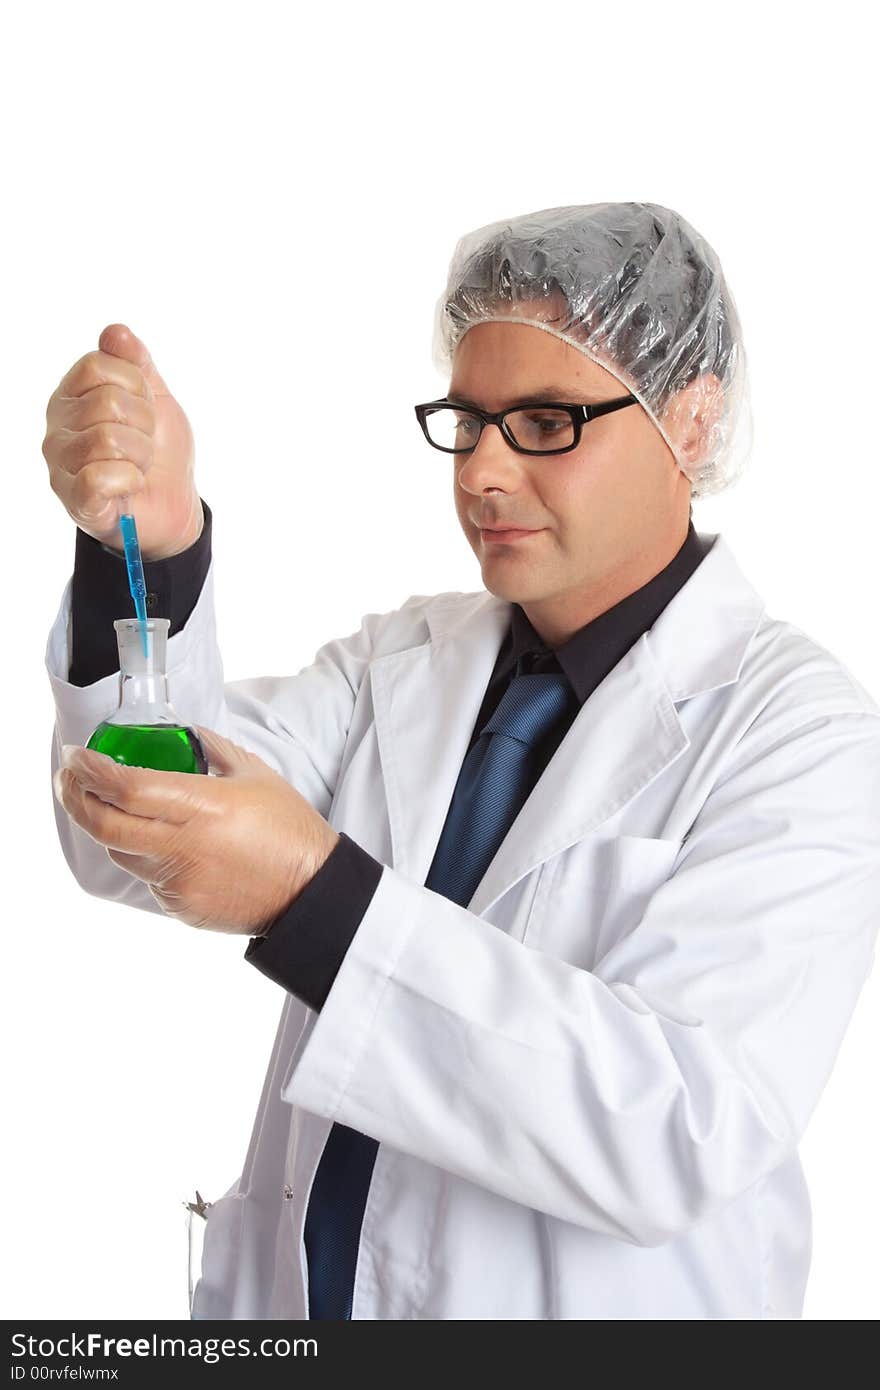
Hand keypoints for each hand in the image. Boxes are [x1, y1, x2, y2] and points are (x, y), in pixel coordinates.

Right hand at [42, 323, 202, 559]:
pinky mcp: (75, 500)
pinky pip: (100, 477)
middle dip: (144, 425)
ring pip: (108, 439)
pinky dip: (129, 480)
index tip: (145, 409)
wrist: (174, 505)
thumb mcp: (156, 399)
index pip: (98, 364)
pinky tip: (130, 486)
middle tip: (144, 444)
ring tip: (137, 465)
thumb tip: (115, 332)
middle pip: (107, 402)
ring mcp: (61, 464)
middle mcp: (58, 426)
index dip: (136, 385)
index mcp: (72, 395)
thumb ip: (137, 364)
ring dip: (140, 455)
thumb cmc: (159, 452)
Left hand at [53, 727, 340, 933]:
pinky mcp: (181, 907)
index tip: (76, 757)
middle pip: (105, 824)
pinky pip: (147, 876)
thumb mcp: (256, 775)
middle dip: (75, 798)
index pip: (128, 787)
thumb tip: (184, 734)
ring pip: (120, 851)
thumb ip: (214, 749)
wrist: (312, 892)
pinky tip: (165, 844)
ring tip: (113, 808)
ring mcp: (180, 881)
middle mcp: (185, 846)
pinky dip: (146, 855)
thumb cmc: (289, 830)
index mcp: (205, 807)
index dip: (92, 771)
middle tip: (68, 780)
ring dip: (108, 827)